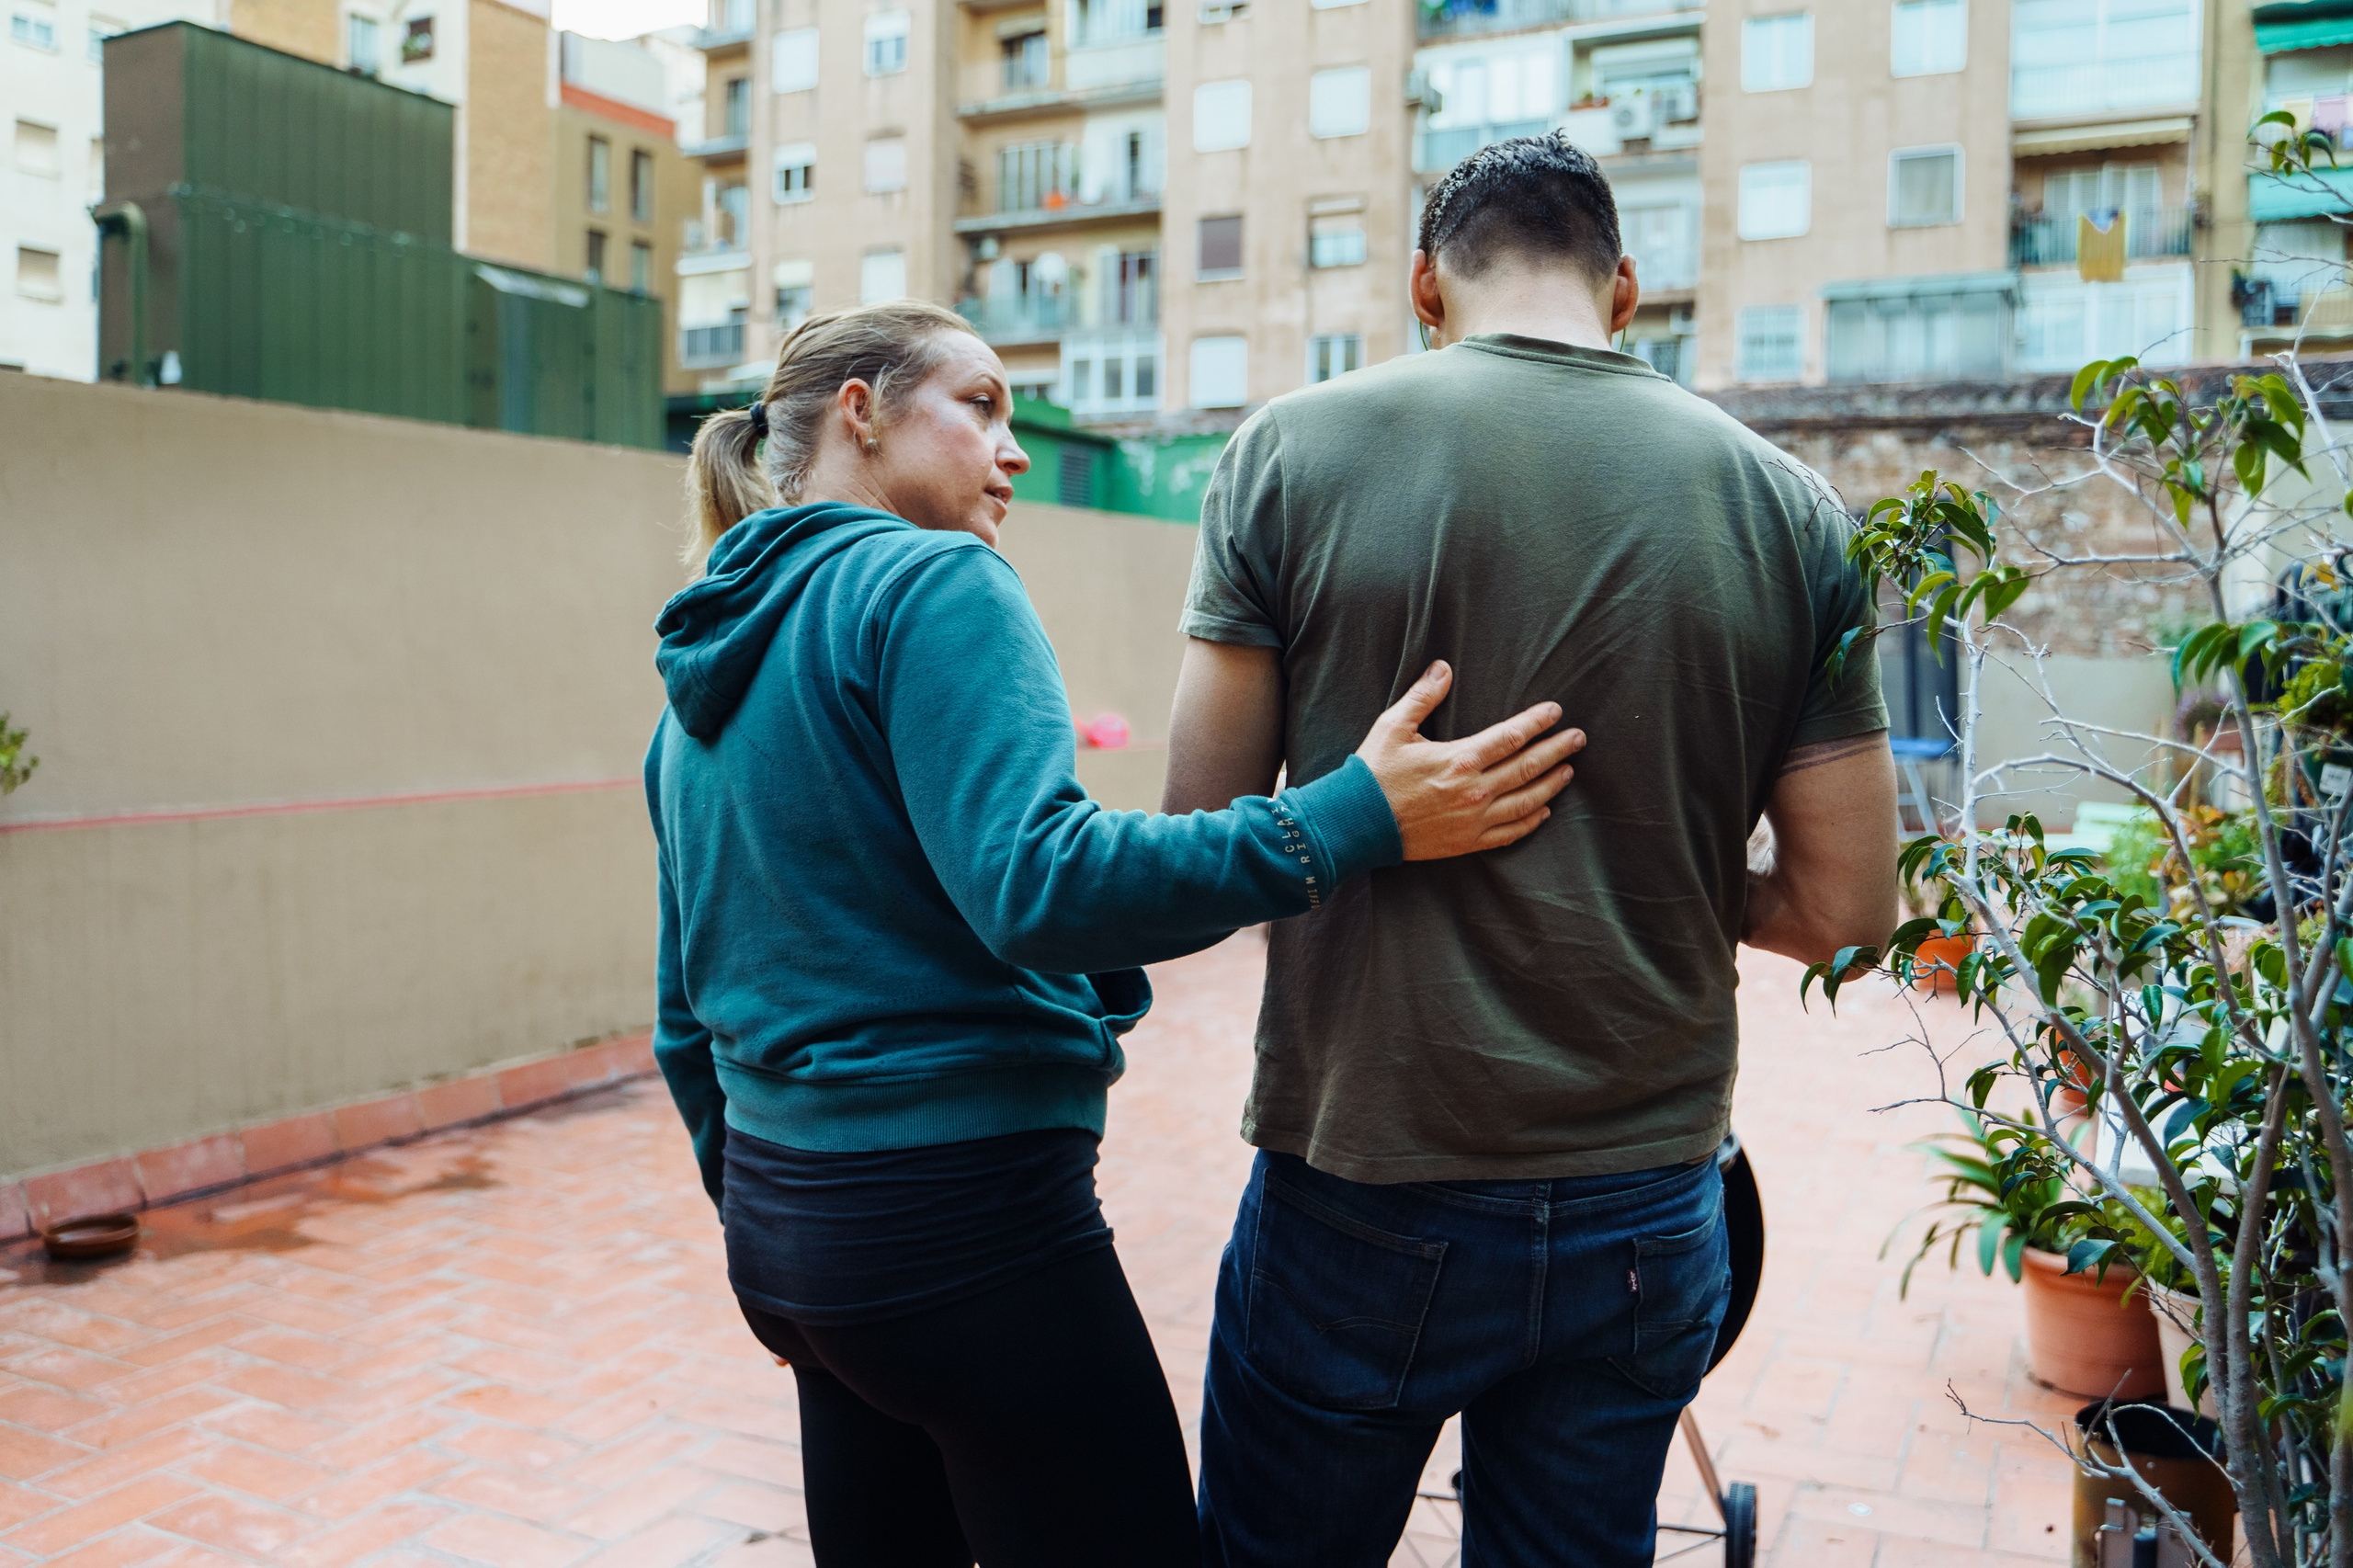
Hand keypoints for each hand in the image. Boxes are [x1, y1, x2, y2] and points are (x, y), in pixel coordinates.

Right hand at [1356, 661, 1584, 860]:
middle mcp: (1473, 790)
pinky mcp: (1467, 842)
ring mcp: (1473, 820)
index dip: (1537, 722)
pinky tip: (1543, 811)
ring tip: (1568, 771)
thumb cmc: (1373, 773)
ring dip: (1551, 784)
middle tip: (1579, 738)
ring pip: (1525, 801)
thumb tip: (1443, 668)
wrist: (1355, 824)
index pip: (1511, 736)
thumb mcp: (1392, 727)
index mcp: (1459, 759)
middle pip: (1528, 767)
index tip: (1556, 711)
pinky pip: (1509, 832)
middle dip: (1557, 750)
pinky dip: (1530, 821)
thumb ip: (1422, 697)